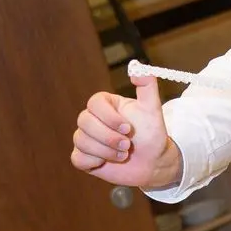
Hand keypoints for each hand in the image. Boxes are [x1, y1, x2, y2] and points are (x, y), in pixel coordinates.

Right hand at [71, 68, 182, 188]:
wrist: (152, 161)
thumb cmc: (151, 133)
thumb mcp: (152, 108)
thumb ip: (147, 85)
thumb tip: (136, 67)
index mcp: (105, 105)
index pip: (94, 103)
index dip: (109, 117)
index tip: (128, 128)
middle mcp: (92, 119)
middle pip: (84, 122)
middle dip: (108, 137)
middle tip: (128, 146)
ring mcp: (86, 138)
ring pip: (81, 141)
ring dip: (106, 152)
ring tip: (123, 155)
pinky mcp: (84, 157)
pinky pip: (77, 158)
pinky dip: (94, 162)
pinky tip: (107, 163)